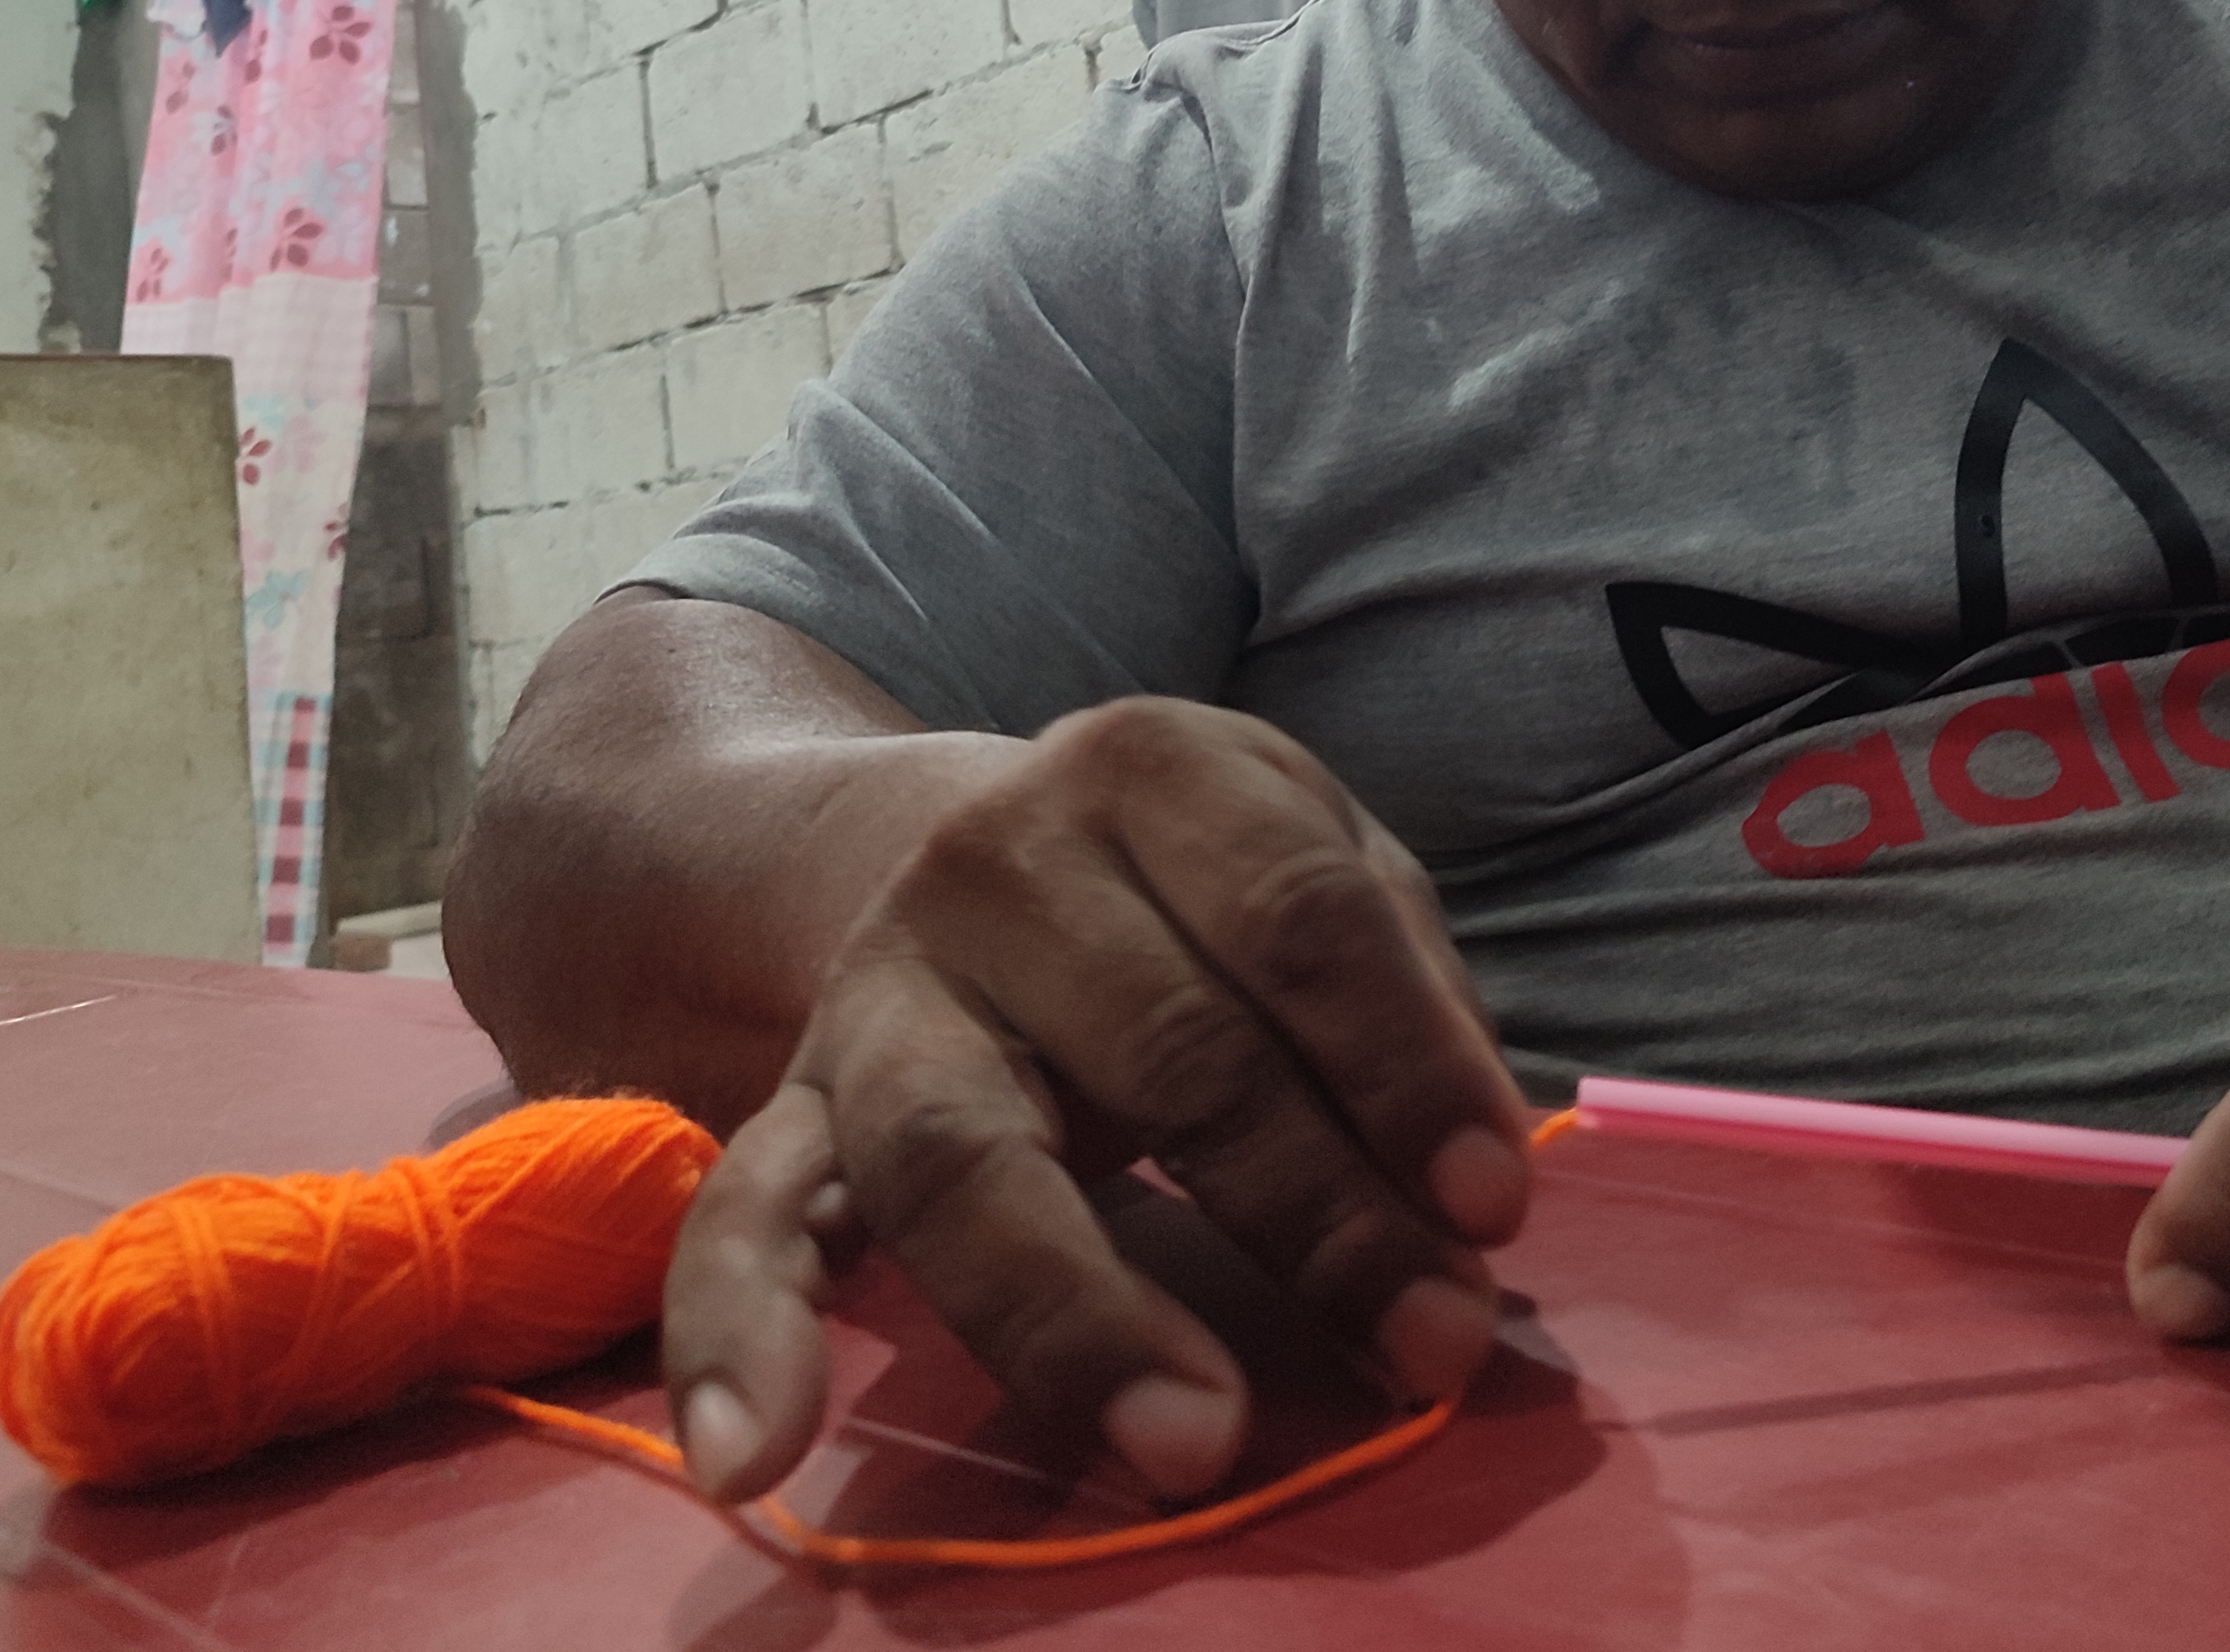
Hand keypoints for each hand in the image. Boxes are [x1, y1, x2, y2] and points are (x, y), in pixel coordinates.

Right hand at [657, 698, 1535, 1502]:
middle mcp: (994, 863)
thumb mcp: (1310, 858)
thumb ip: (1401, 992)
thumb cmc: (1192, 887)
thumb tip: (1472, 1185)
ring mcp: (881, 991)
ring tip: (1191, 1443)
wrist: (973, 847)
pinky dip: (737, 1340)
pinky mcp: (798, 1108)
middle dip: (1315, 1213)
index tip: (1491, 1207)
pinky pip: (742, 1220)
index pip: (1295, 917)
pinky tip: (756, 1459)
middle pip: (1167, 1046)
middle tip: (1429, 1344)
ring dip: (1084, 1317)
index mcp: (1151, 770)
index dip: (1401, 1062)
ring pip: (966, 1155)